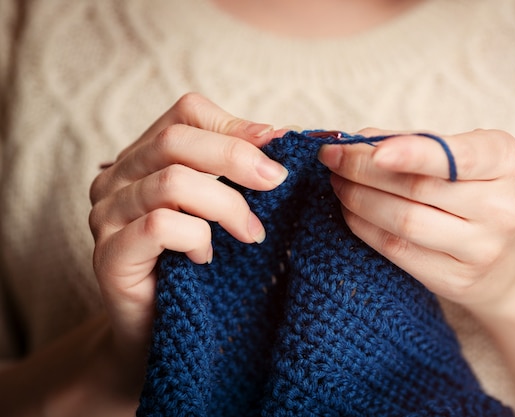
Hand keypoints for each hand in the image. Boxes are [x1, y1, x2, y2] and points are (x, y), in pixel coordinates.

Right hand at [88, 93, 287, 358]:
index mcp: (145, 158)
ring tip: (251, 234)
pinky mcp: (108, 255)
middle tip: (277, 182)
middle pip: (176, 140)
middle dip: (237, 158)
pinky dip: (196, 238)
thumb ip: (238, 171)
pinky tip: (205, 258)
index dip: (234, 126)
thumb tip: (280, 135)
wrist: (160, 331)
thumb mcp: (220, 208)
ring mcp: (105, 215)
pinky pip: (160, 226)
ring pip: (172, 182)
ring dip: (226, 206)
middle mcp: (116, 178)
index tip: (276, 149)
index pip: (186, 113)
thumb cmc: (197, 265)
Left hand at [318, 128, 514, 312]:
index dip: (412, 153)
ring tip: (338, 182)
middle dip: (363, 169)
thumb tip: (355, 140)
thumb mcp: (460, 159)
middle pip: (417, 188)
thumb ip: (413, 143)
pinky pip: (398, 250)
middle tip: (331, 157)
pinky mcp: (457, 280)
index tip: (372, 149)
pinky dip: (364, 227)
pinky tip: (350, 211)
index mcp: (505, 161)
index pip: (456, 157)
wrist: (510, 260)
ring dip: (358, 199)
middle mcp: (501, 207)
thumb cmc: (474, 194)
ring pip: (404, 222)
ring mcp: (481, 249)